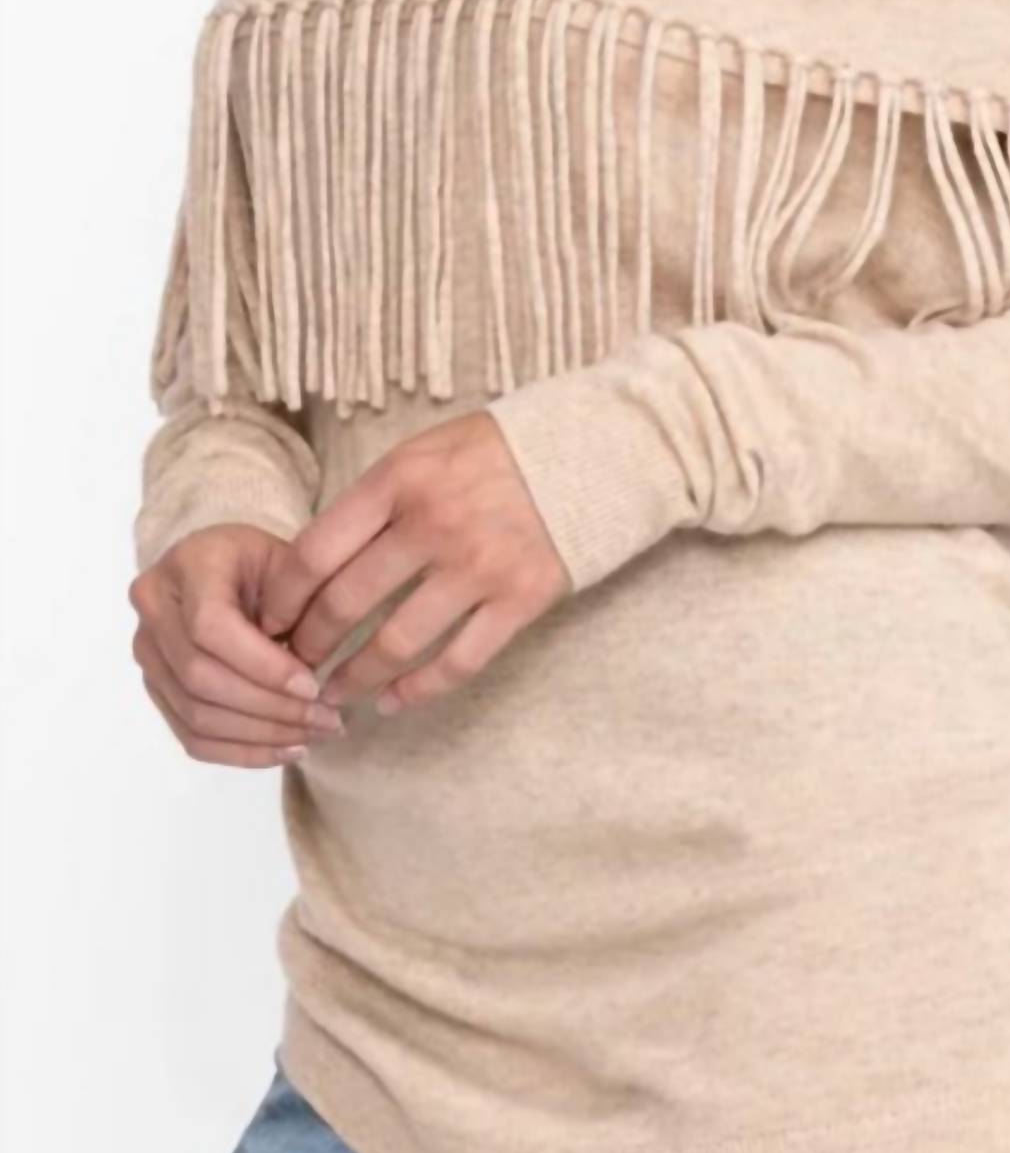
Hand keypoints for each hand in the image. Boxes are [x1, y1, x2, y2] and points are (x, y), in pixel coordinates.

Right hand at [130, 525, 344, 768]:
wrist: (222, 566)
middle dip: (269, 708)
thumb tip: (307, 684)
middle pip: (201, 678)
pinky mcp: (156, 688)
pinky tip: (284, 750)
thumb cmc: (265, 563)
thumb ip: (298, 609)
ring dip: (260, 736)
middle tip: (326, 721)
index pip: (211, 628)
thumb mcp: (288, 564)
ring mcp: (148, 653)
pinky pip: (191, 736)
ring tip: (314, 737)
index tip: (313, 687)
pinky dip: (240, 752)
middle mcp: (153, 609)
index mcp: (187, 566)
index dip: (263, 666)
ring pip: (196, 714)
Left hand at [258, 413, 568, 715]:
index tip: (269, 623)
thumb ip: (378, 498)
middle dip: (308, 645)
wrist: (597, 452)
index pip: (314, 552)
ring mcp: (478, 567)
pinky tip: (393, 702)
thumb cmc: (500, 451)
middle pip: (344, 604)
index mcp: (399, 480)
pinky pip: (457, 662)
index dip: (283, 598)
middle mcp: (432, 524)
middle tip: (292, 667)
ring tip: (334, 694)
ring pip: (393, 643)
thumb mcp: (427, 450)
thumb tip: (321, 558)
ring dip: (354, 677)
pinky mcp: (521, 600)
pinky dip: (418, 691)